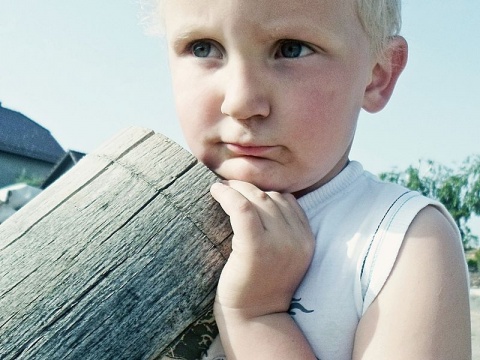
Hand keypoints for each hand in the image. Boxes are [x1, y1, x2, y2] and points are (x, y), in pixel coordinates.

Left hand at [210, 180, 314, 317]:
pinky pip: (242, 208)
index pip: (288, 200)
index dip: (265, 191)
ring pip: (257, 198)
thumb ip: (282, 229)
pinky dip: (227, 195)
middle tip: (229, 186)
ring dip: (237, 189)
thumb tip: (260, 197)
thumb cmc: (261, 284)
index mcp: (307, 239)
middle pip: (272, 196)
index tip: (245, 190)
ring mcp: (279, 243)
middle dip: (249, 187)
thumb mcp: (283, 255)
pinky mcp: (256, 247)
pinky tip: (215, 192)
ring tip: (221, 189)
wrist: (255, 317)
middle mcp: (298, 239)